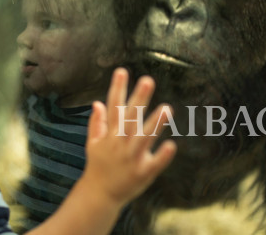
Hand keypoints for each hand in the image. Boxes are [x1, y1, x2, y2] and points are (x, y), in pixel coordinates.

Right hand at [83, 68, 175, 205]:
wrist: (99, 195)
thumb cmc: (98, 166)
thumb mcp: (93, 143)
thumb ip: (96, 123)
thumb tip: (97, 102)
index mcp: (110, 135)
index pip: (113, 107)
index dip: (117, 88)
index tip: (122, 71)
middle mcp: (120, 143)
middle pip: (130, 118)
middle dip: (139, 99)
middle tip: (148, 80)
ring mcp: (132, 158)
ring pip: (144, 137)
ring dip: (155, 123)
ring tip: (167, 108)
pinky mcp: (143, 173)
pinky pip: (154, 163)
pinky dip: (162, 156)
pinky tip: (172, 145)